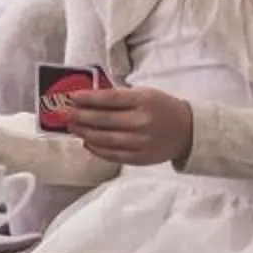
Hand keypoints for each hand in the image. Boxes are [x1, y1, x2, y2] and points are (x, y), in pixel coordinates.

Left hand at [60, 85, 193, 166]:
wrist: (187, 132)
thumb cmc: (162, 108)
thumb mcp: (145, 94)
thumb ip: (120, 97)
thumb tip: (89, 98)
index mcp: (143, 101)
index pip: (109, 99)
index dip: (88, 98)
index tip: (72, 97)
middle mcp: (141, 122)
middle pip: (102, 120)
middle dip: (80, 116)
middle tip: (65, 113)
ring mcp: (139, 143)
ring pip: (104, 139)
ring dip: (84, 132)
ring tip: (72, 127)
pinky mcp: (138, 158)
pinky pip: (112, 154)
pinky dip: (96, 148)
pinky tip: (87, 141)